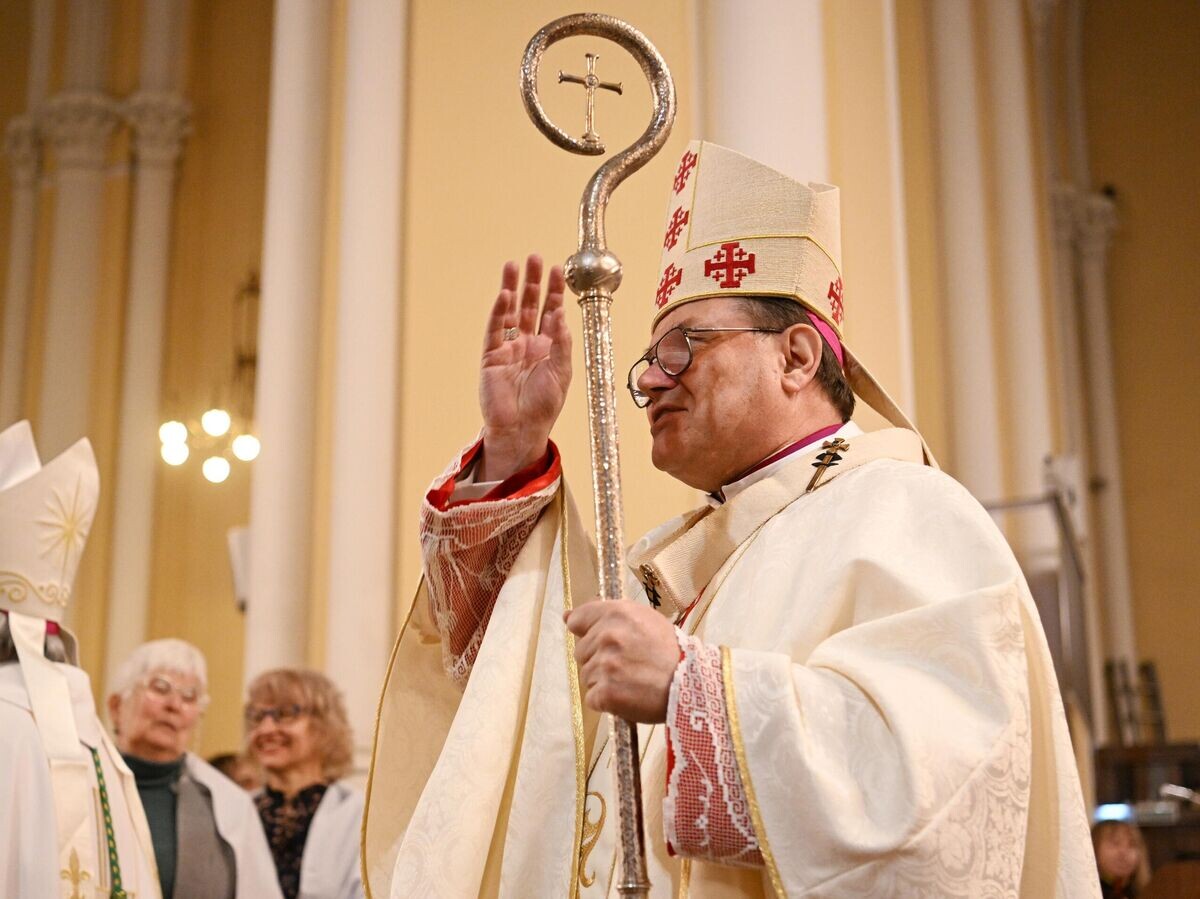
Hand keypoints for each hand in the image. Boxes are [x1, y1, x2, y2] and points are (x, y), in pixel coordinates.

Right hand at [478, 255, 571, 480]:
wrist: (521, 429)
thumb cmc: (544, 405)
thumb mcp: (561, 372)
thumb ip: (562, 343)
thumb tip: (559, 314)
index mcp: (548, 347)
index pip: (551, 311)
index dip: (554, 291)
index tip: (558, 269)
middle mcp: (528, 343)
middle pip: (530, 305)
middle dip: (532, 281)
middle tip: (533, 258)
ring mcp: (508, 348)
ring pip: (510, 312)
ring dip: (512, 289)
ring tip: (513, 265)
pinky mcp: (491, 356)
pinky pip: (495, 329)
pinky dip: (499, 312)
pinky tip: (505, 295)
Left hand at [564, 600, 679, 722]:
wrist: (691, 684)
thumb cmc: (670, 651)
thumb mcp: (644, 620)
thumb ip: (606, 614)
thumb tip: (567, 616)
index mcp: (617, 613)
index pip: (578, 619)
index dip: (586, 632)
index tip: (598, 640)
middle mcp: (608, 636)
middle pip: (581, 651)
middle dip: (598, 658)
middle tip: (627, 664)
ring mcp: (605, 665)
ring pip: (587, 675)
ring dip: (603, 681)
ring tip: (631, 680)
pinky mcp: (606, 693)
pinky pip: (593, 698)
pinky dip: (606, 701)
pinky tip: (627, 696)